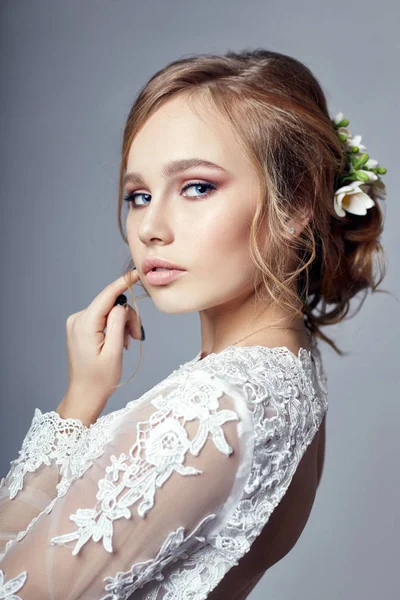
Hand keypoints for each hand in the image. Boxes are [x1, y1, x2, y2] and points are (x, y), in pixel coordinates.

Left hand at [59, 269, 141, 423]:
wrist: (85, 395)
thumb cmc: (100, 378)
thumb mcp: (114, 350)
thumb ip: (118, 322)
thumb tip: (122, 304)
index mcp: (84, 323)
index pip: (107, 295)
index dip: (124, 282)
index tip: (138, 273)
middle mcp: (77, 319)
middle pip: (111, 305)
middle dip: (127, 318)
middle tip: (136, 337)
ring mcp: (77, 323)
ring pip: (109, 312)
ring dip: (122, 325)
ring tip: (127, 344)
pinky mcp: (81, 328)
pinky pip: (103, 319)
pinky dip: (114, 328)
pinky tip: (118, 343)